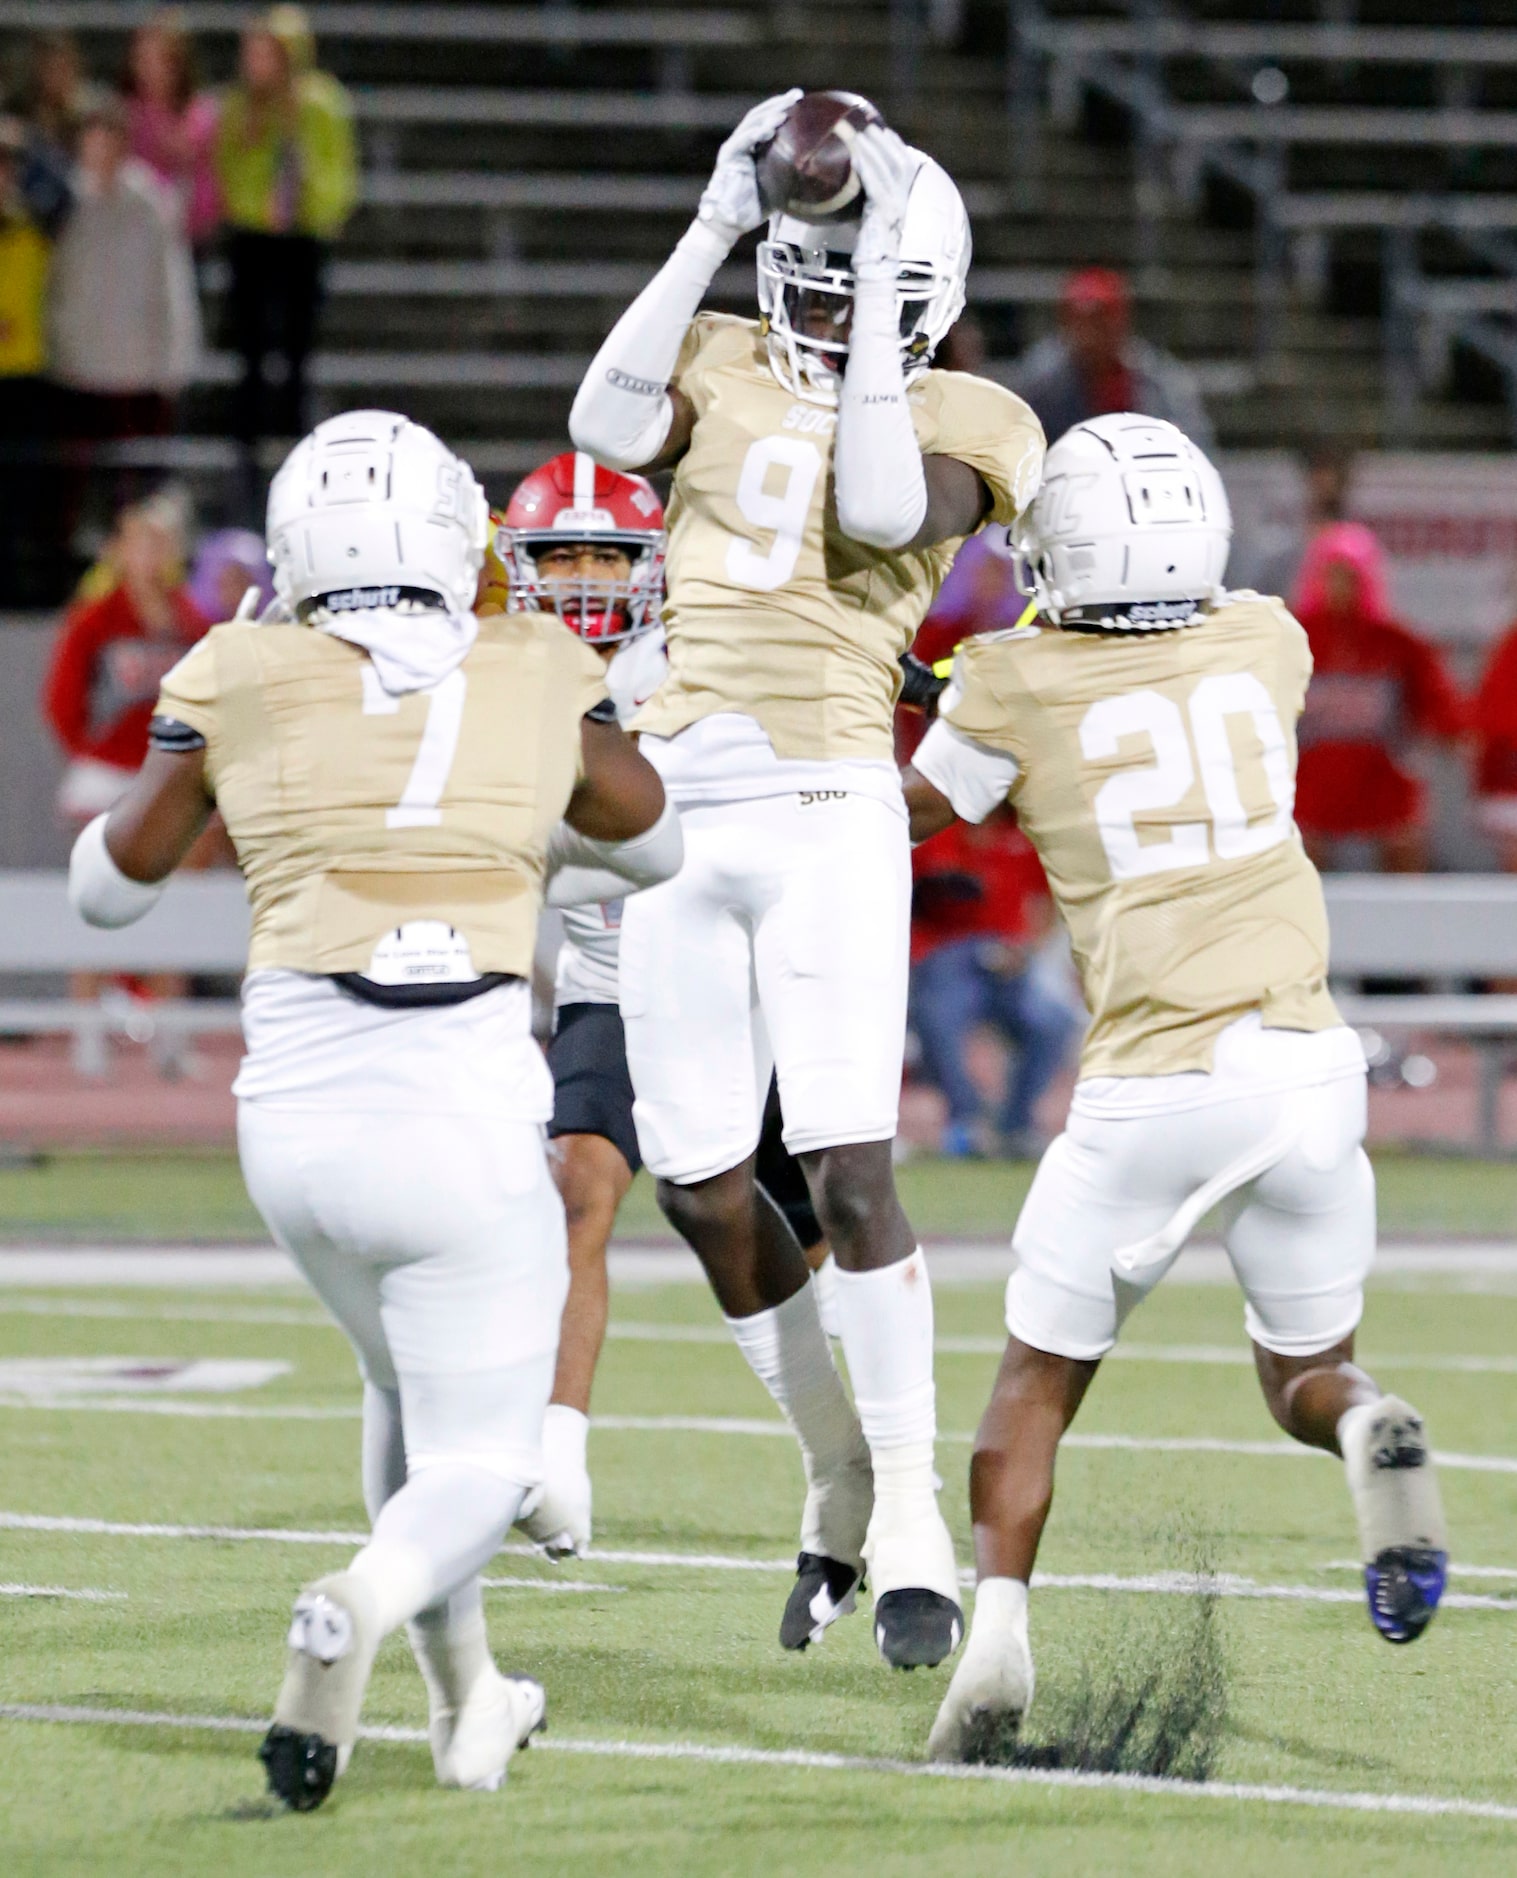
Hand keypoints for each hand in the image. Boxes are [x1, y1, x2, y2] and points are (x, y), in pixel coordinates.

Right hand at [697, 88, 802, 243]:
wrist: (729, 223)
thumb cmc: (753, 209)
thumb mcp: (778, 187)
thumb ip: (789, 175)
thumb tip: (816, 173)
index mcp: (753, 148)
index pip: (767, 121)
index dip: (783, 109)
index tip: (802, 100)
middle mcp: (742, 144)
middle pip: (760, 115)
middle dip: (779, 103)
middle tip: (797, 95)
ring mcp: (734, 149)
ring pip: (751, 123)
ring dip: (769, 114)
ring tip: (785, 109)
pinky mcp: (728, 158)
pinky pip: (743, 141)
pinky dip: (756, 133)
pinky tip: (770, 127)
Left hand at [850, 125, 918, 273]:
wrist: (875, 270)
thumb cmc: (870, 247)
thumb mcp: (871, 217)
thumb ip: (870, 200)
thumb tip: (852, 183)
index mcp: (904, 199)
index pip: (905, 166)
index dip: (895, 147)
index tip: (883, 131)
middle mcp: (904, 200)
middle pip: (898, 162)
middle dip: (883, 142)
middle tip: (869, 126)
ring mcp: (895, 206)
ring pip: (886, 169)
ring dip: (872, 150)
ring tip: (859, 135)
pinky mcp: (883, 212)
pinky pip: (874, 185)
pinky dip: (865, 169)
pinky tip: (854, 157)